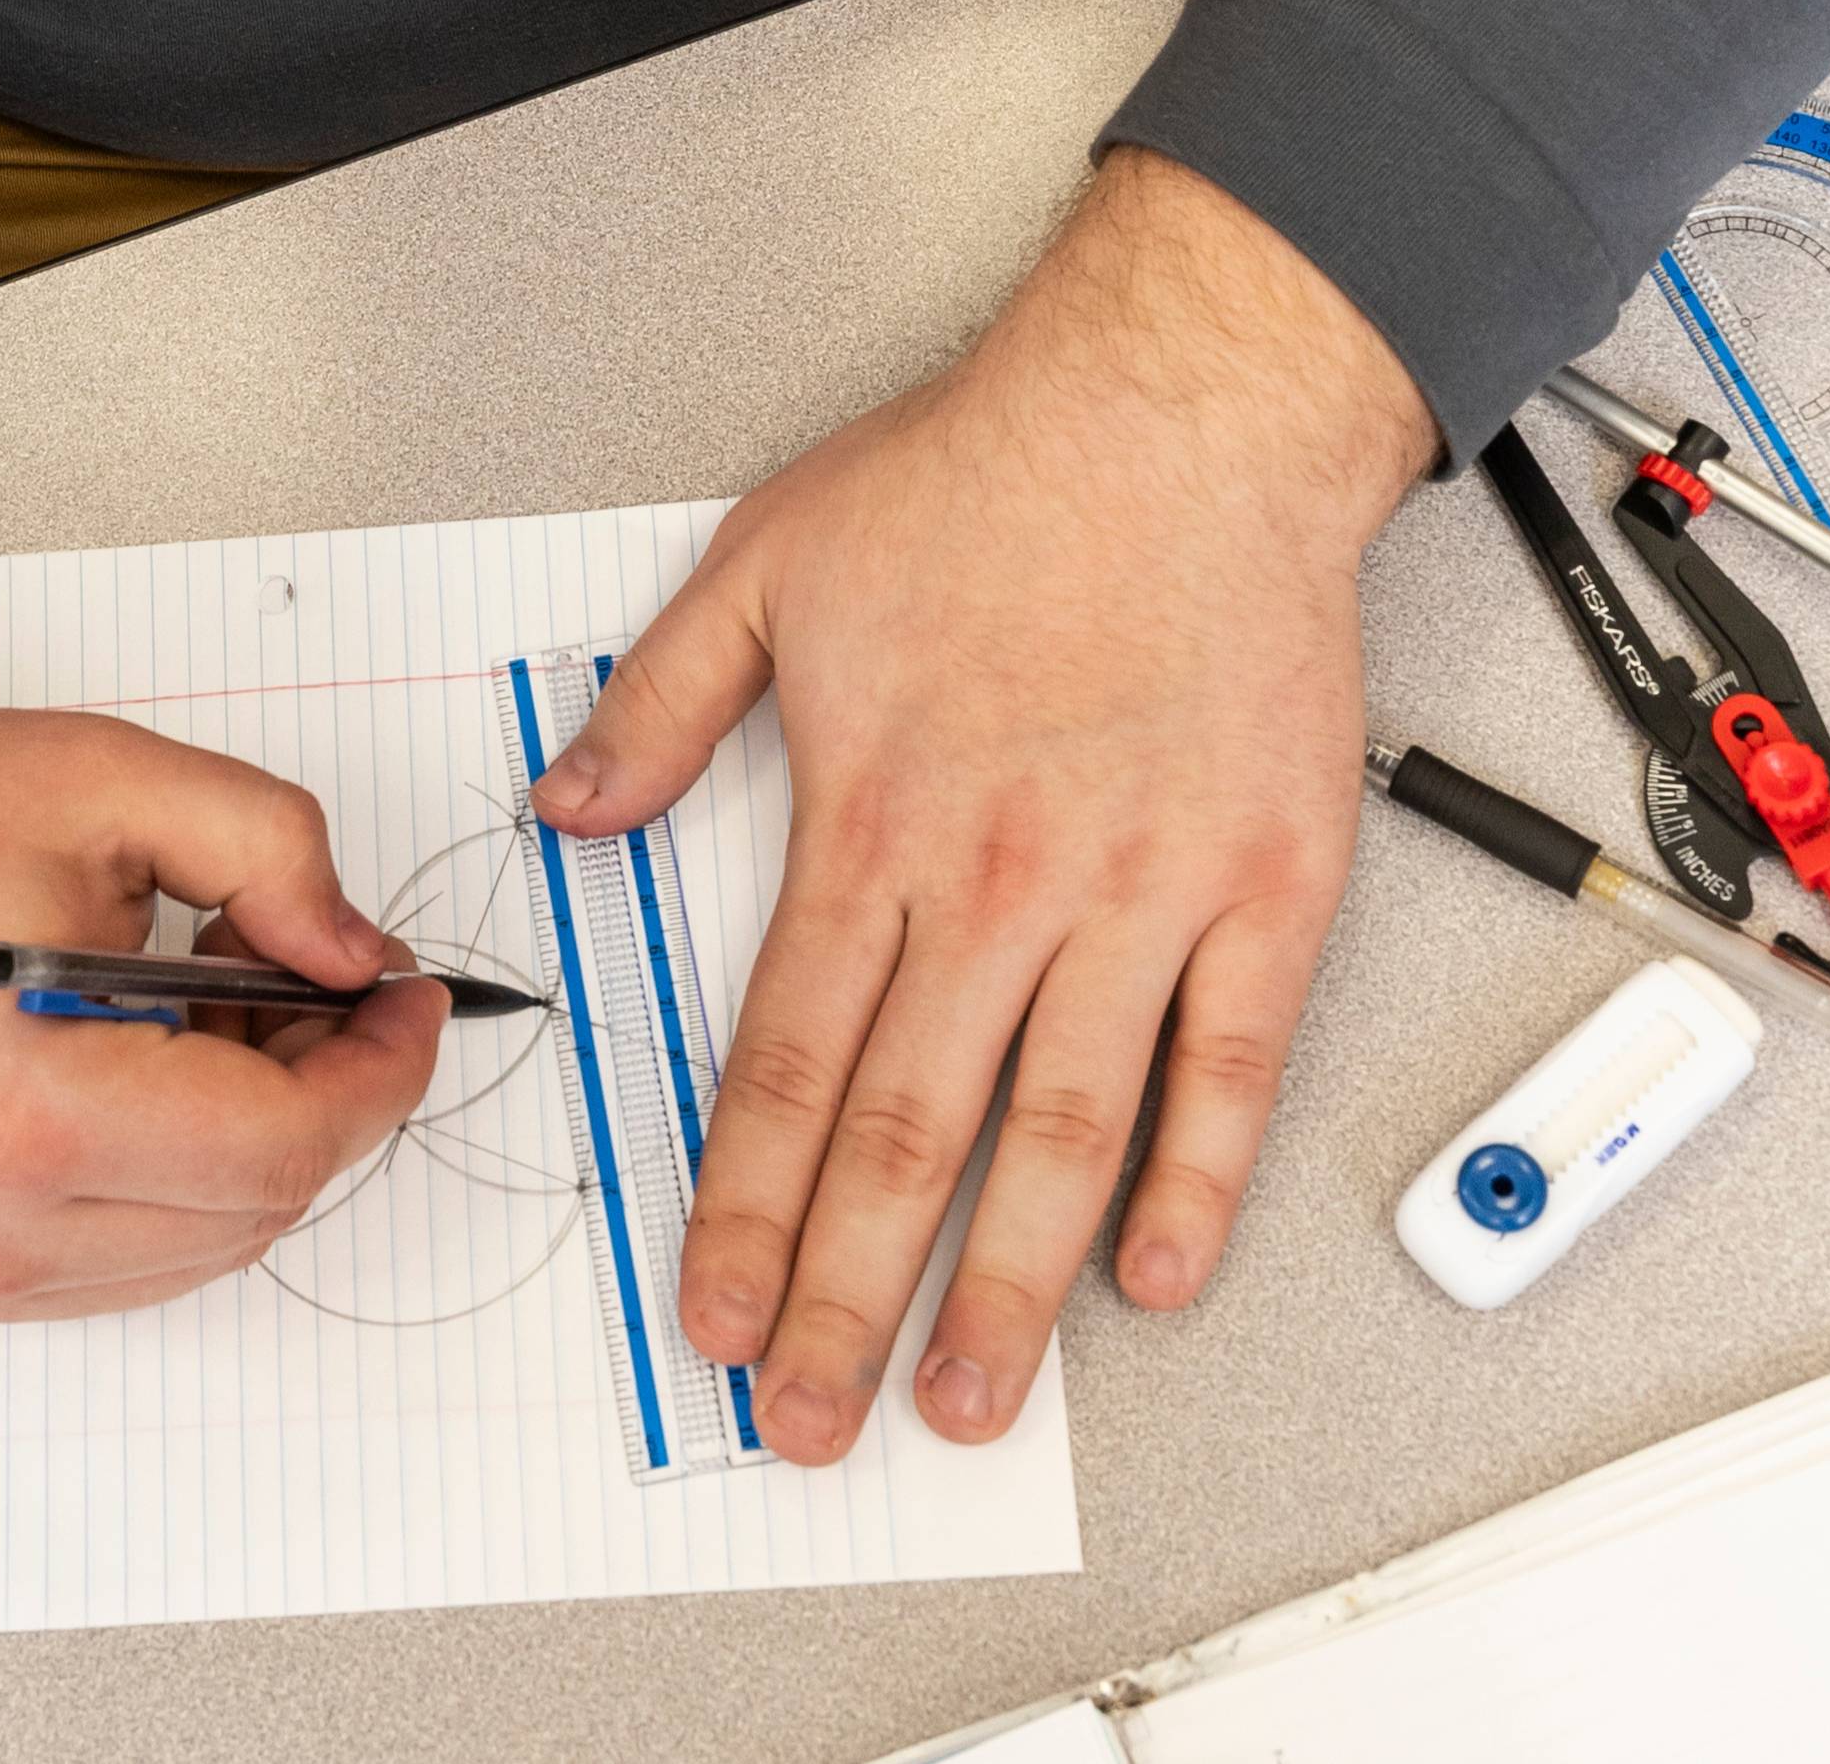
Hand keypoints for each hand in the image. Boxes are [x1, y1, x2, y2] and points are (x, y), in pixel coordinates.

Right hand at [0, 650, 447, 1320]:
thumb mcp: (102, 779)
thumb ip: (267, 849)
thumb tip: (353, 951)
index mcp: (31, 1111)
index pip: (287, 1147)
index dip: (381, 1069)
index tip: (404, 995)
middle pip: (260, 1207)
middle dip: (325, 1090)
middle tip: (314, 975)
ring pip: (203, 1243)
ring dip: (255, 1135)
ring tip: (219, 1004)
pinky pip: (128, 1253)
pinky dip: (180, 1170)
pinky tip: (153, 1062)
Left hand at [533, 148, 1434, 1459]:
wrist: (1183, 409)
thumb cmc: (984, 476)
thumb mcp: (766, 565)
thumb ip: (658, 706)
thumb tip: (566, 810)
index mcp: (873, 826)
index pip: (781, 1069)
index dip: (740, 1213)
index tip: (714, 1317)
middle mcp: (1001, 888)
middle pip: (902, 1139)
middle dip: (845, 1299)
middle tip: (811, 1420)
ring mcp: (1141, 898)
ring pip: (1059, 1136)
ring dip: (1008, 1288)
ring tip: (964, 1399)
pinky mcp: (1263, 886)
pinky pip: (1228, 1066)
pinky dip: (1196, 1180)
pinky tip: (1158, 1274)